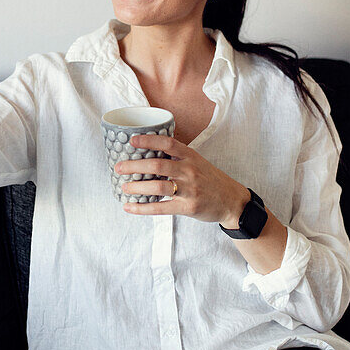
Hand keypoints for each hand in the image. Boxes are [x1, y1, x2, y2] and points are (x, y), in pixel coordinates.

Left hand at [114, 134, 249, 226]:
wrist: (230, 200)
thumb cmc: (209, 179)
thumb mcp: (197, 161)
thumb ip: (177, 157)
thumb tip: (147, 153)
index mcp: (190, 156)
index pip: (167, 143)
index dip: (148, 141)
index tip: (131, 140)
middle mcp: (189, 170)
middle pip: (157, 166)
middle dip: (134, 166)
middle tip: (119, 167)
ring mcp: (189, 190)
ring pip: (157, 187)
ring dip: (137, 187)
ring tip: (124, 187)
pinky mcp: (188, 207)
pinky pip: (161, 208)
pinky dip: (142, 208)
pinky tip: (130, 207)